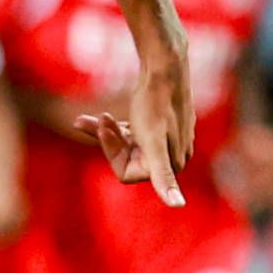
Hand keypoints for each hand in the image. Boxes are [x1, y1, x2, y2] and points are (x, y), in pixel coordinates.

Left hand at [75, 33, 196, 203]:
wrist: (163, 66)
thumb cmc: (155, 102)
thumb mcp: (152, 141)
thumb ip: (162, 175)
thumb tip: (178, 206)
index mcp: (170, 163)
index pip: (127, 173)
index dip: (112, 152)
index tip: (105, 128)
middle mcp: (173, 155)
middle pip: (127, 159)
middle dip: (109, 141)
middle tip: (99, 119)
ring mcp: (168, 139)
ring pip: (127, 145)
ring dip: (107, 133)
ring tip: (93, 118)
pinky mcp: (161, 125)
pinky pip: (133, 133)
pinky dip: (114, 127)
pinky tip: (94, 117)